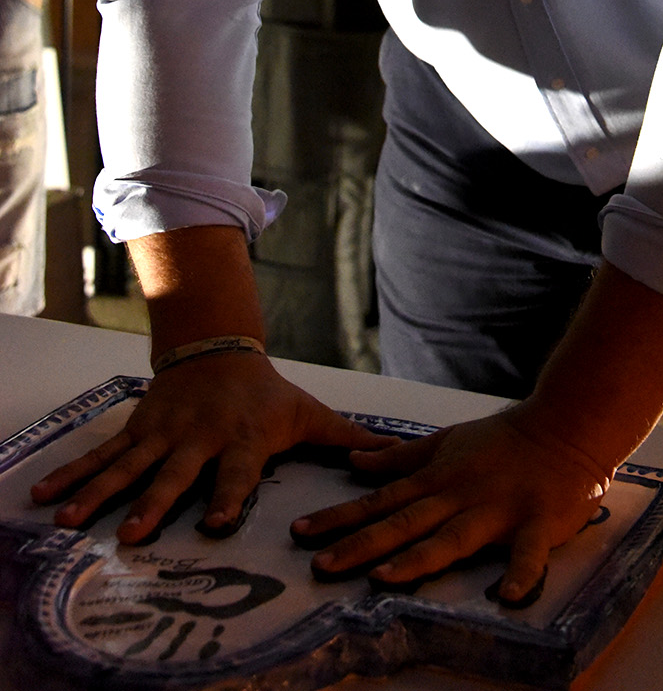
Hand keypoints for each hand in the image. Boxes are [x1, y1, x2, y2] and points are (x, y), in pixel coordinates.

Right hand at [30, 352, 382, 542]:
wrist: (217, 349)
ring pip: (129, 467)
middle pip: (174, 475)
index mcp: (241, 440)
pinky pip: (102, 456)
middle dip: (154, 503)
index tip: (214, 522)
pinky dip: (72, 474)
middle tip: (133, 532)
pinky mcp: (138, 431)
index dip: (226, 496)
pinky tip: (45, 498)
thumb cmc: (267, 394)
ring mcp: (163, 436)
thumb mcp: (309, 413)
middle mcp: (199, 440)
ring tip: (70, 520)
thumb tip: (398, 454)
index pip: (234, 473)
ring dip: (98, 493)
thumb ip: (349, 440)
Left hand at [289, 402, 611, 604]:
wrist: (564, 427)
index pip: (380, 501)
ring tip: (385, 579)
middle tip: (322, 565)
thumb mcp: (447, 441)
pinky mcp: (536, 523)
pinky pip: (528, 553)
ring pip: (452, 538)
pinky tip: (508, 597)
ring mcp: (496, 511)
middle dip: (361, 545)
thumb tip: (354, 462)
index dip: (340, 517)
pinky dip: (521, 573)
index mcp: (437, 479)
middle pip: (404, 523)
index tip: (301, 532)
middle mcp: (459, 497)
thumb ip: (402, 457)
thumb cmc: (504, 439)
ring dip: (419, 558)